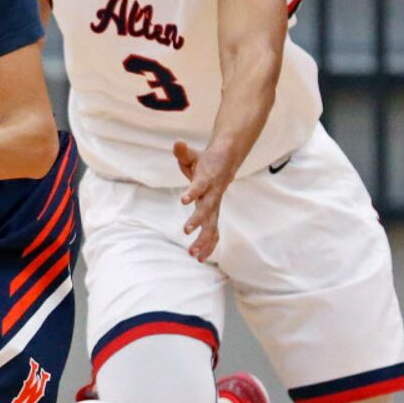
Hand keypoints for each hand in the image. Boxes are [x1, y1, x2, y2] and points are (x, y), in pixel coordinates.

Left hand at [174, 140, 230, 261]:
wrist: (227, 163)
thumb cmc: (205, 161)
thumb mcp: (192, 155)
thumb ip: (183, 152)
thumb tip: (177, 144)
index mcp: (207, 180)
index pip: (200, 186)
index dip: (192, 192)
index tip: (183, 199)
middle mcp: (212, 195)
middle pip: (207, 210)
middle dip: (197, 222)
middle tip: (186, 231)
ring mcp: (215, 206)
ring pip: (212, 225)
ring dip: (204, 241)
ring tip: (194, 255)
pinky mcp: (214, 214)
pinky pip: (214, 232)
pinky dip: (209, 245)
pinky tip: (201, 258)